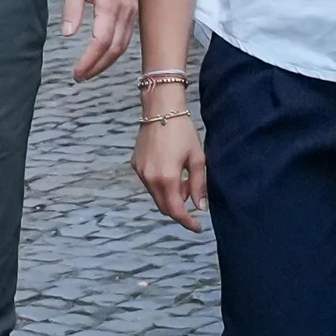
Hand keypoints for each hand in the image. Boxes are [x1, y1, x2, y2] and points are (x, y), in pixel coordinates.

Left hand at [64, 0, 136, 79]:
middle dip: (97, 66)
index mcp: (110, 3)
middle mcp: (125, 10)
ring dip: (106, 62)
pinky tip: (103, 55)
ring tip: (89, 71)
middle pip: (115, 49)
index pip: (101, 41)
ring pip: (123, 46)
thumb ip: (71, 6)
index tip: (76, 71)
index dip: (89, 60)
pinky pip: (126, 37)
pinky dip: (114, 51)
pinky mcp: (132, 10)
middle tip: (80, 76)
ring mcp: (132, 11)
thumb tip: (68, 34)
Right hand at [133, 101, 207, 232]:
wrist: (160, 108)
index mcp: (167, 178)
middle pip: (164, 207)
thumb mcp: (197, 158)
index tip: (197, 227)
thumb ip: (198, 185)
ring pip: (156, 196)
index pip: (176, 211)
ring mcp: (140, 172)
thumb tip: (200, 207)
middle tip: (193, 197)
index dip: (187, 222)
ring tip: (183, 179)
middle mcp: (150, 178)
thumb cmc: (182, 130)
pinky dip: (160, 185)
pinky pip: (149, 184)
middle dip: (179, 209)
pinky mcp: (135, 164)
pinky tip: (171, 170)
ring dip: (170, 196)